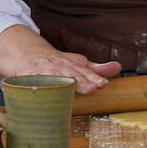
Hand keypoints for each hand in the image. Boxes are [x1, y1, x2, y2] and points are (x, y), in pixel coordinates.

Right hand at [0, 24, 121, 93]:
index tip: (102, 84)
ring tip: (69, 91)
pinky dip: (37, 86)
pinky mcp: (28, 76)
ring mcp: (44, 72)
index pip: (86, 73)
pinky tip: (42, 91)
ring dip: (62, 84)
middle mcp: (60, 67)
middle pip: (72, 75)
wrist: (30, 56)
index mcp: (74, 65)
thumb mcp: (78, 64)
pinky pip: (33, 82)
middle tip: (92, 88)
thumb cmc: (59, 64)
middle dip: (81, 82)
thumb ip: (97, 69)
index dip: (94, 79)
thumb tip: (118, 67)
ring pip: (54, 78)